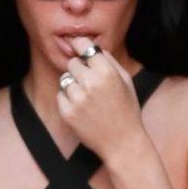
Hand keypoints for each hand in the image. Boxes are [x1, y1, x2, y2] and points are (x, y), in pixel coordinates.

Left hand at [54, 41, 146, 164]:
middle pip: (72, 63)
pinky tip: (82, 108)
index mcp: (106, 71)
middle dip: (79, 70)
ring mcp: (77, 98)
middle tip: (90, 83)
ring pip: (65, 79)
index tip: (78, 47)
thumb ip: (109, 61)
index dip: (80, 46)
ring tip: (87, 98)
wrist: (122, 142)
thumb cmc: (127, 110)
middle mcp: (90, 82)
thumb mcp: (126, 80)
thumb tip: (93, 48)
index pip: (83, 45)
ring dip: (73, 85)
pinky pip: (60, 95)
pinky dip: (68, 99)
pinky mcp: (67, 113)